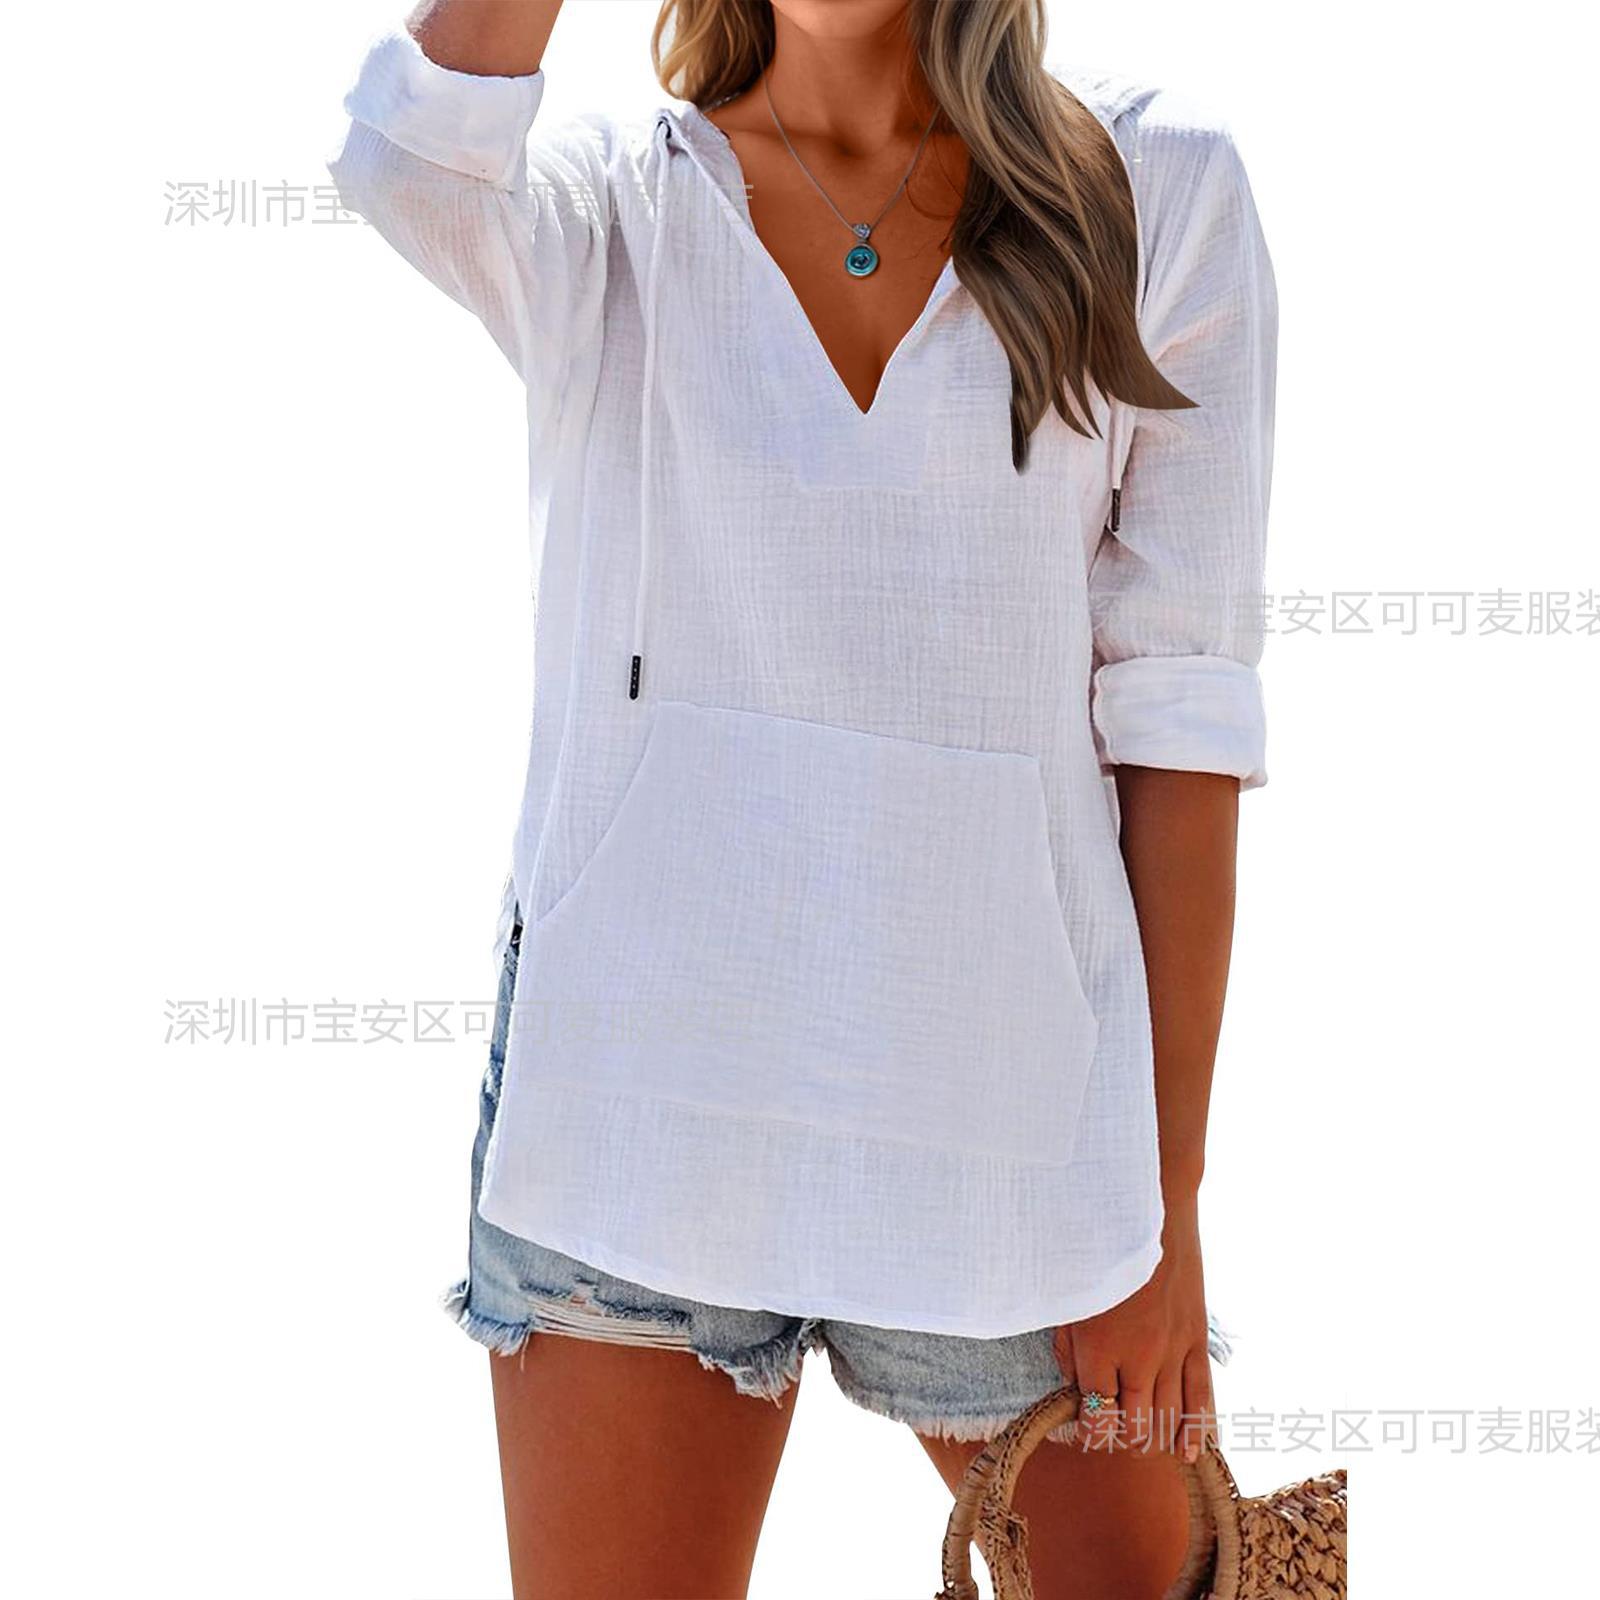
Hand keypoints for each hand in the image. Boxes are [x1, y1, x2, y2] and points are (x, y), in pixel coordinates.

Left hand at [1051, 1191, 1217, 1461]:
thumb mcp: (1068, 1294)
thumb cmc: (1097, 1247)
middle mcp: (1139, 1357)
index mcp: (1100, 1347)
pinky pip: (1203, 1394)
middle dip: (1125, 1441)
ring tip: (1147, 1446)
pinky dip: (1199, 1427)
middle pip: (1137, 1423)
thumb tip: (1076, 1385)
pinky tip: (1191, 1450)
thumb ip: (1069, 1345)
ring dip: (1159, 1439)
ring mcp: (1173, 1349)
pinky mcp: (1196, 1338)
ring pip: (1171, 1416)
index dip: (1092, 1434)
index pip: (1098, 1415)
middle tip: (1116, 1441)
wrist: (1150, 1210)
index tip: (1088, 1435)